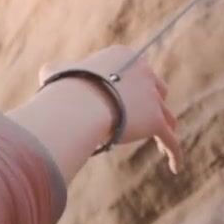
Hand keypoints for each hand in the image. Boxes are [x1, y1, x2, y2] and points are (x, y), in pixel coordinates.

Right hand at [39, 45, 182, 172]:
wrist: (77, 103)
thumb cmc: (63, 88)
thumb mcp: (56, 71)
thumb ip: (59, 70)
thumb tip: (49, 73)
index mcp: (124, 56)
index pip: (136, 70)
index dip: (130, 86)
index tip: (121, 100)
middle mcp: (144, 72)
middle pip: (157, 92)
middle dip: (152, 105)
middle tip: (141, 120)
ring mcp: (152, 98)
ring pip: (166, 117)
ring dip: (165, 128)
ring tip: (162, 144)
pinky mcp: (156, 121)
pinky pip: (171, 141)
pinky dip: (174, 153)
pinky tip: (175, 167)